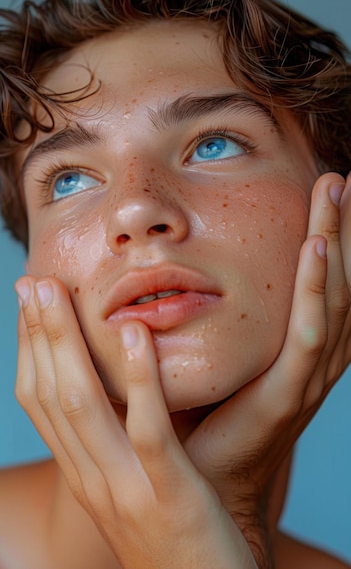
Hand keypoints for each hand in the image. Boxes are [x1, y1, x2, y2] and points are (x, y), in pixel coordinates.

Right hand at [15, 279, 257, 567]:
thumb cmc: (176, 531)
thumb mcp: (136, 481)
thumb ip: (123, 436)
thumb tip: (125, 378)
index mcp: (83, 474)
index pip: (41, 403)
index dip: (30, 350)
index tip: (31, 302)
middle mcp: (92, 479)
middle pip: (53, 395)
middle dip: (40, 334)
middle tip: (35, 281)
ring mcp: (126, 487)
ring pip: (84, 405)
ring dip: (68, 344)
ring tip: (62, 293)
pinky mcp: (170, 493)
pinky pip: (148, 428)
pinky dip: (137, 378)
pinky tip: (134, 334)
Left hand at [183, 172, 350, 558]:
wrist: (189, 481)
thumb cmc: (197, 415)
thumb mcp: (205, 354)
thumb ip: (206, 312)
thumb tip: (177, 265)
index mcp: (292, 349)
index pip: (320, 283)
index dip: (328, 236)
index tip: (322, 190)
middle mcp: (308, 359)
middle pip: (336, 283)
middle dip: (342, 228)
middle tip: (337, 177)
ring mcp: (302, 378)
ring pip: (331, 300)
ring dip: (336, 243)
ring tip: (334, 192)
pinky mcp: (284, 396)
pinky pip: (307, 336)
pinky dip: (314, 290)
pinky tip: (314, 248)